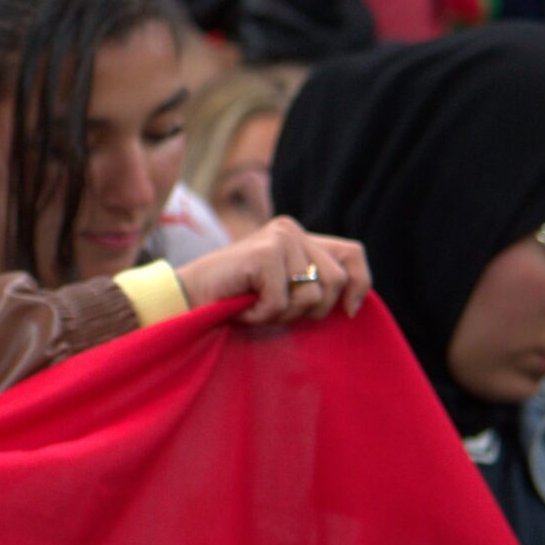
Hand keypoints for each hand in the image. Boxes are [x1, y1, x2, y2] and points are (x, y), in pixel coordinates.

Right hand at [174, 217, 371, 324]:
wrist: (183, 298)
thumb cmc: (230, 300)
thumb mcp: (282, 289)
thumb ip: (311, 283)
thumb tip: (355, 301)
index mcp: (299, 235)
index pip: (353, 253)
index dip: (360, 284)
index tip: (350, 311)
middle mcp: (291, 230)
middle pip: (337, 280)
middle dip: (313, 309)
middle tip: (278, 312)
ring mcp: (278, 238)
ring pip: (312, 294)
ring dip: (283, 314)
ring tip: (256, 307)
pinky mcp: (264, 253)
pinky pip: (281, 301)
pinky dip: (260, 315)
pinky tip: (241, 308)